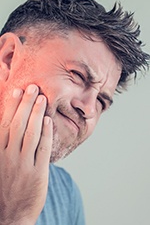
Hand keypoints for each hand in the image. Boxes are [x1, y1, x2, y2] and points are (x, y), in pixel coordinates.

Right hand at [0, 84, 52, 224]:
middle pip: (17, 124)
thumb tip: (9, 125)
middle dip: (25, 104)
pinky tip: (49, 121)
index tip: (17, 91)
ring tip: (42, 98)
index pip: (5, 124)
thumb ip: (5, 145)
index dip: (11, 106)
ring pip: (30, 134)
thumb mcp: (1, 164)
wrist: (11, 216)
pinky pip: (42, 150)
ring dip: (36, 114)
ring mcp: (23, 165)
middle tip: (33, 87)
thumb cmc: (6, 186)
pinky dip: (46, 134)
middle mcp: (8, 157)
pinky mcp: (37, 174)